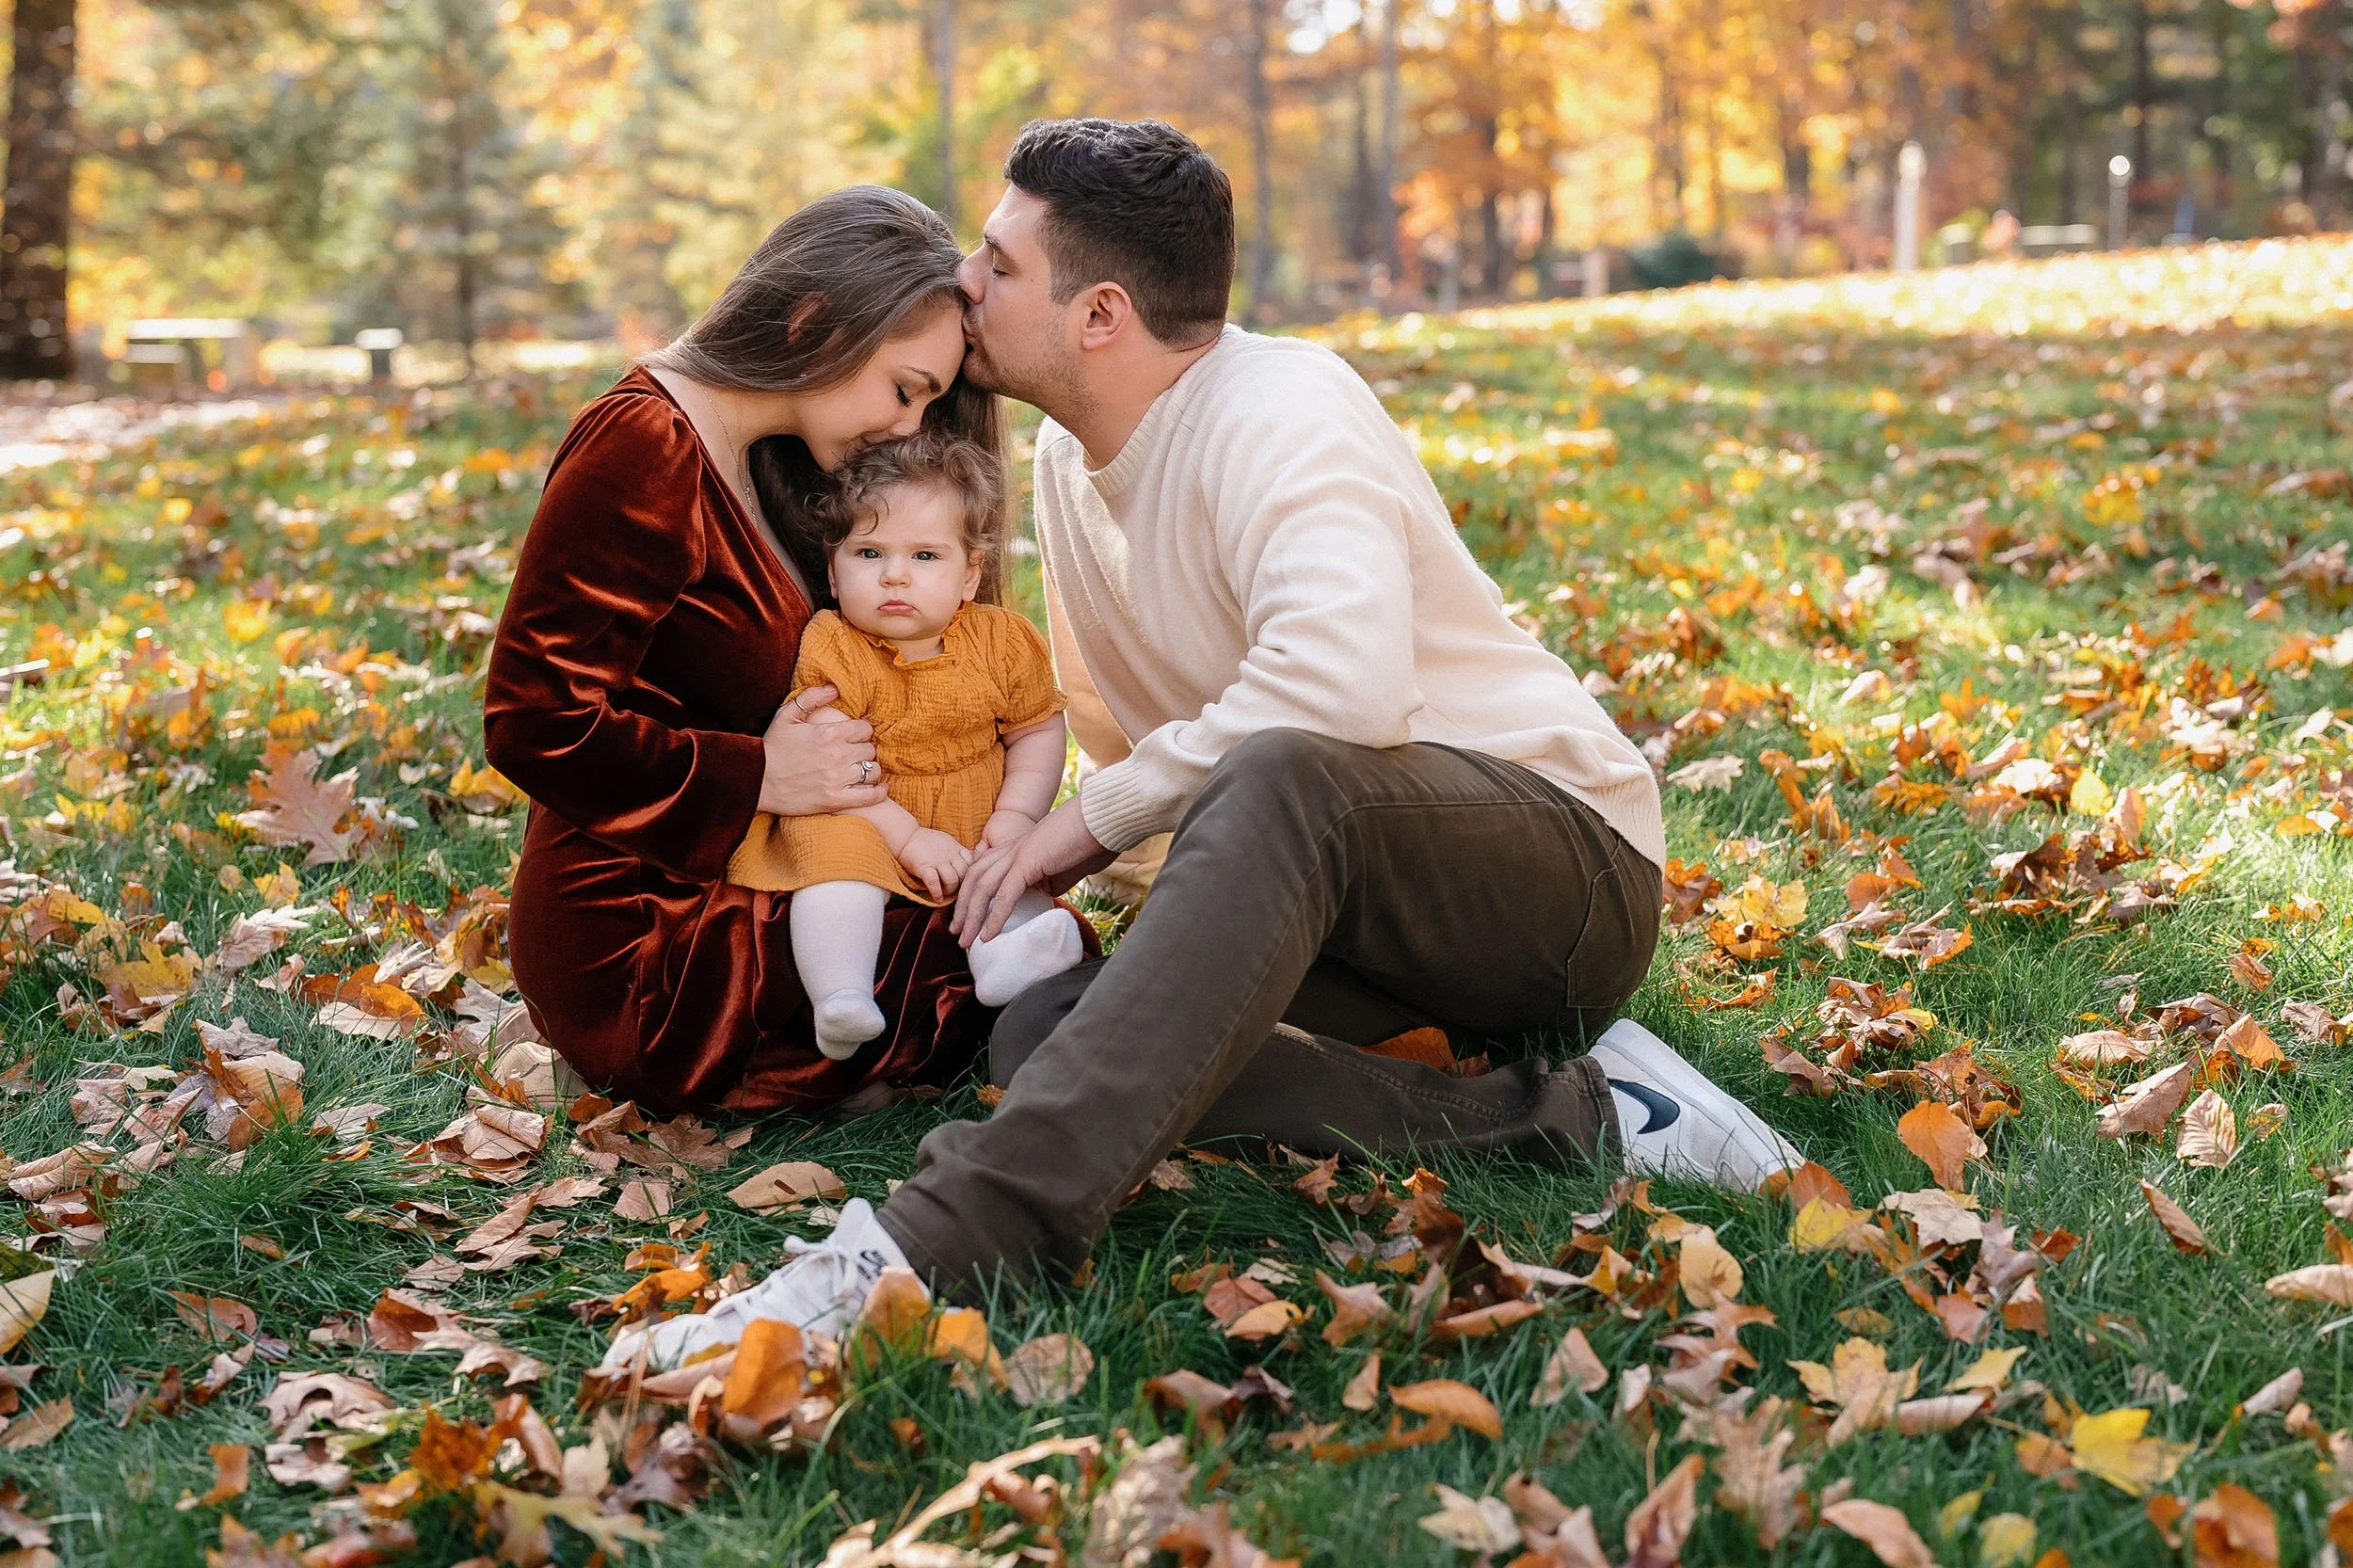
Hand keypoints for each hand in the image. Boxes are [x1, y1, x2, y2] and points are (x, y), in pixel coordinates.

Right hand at [757, 686, 887, 815]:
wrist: (756, 781)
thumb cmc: (771, 747)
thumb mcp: (786, 715)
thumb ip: (811, 697)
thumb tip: (835, 688)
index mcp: (829, 732)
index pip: (864, 728)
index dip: (860, 732)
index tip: (853, 737)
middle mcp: (837, 755)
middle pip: (870, 749)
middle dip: (864, 750)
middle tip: (854, 754)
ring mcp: (838, 779)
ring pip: (873, 770)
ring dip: (870, 769)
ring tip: (861, 770)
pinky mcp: (836, 800)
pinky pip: (871, 796)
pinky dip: (879, 792)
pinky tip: (880, 788)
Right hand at [897, 828, 972, 901]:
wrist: (905, 836)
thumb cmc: (926, 841)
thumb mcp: (948, 842)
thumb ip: (959, 852)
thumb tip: (973, 860)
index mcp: (955, 848)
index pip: (972, 862)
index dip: (970, 873)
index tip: (964, 879)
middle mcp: (949, 854)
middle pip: (964, 873)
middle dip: (961, 884)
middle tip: (955, 889)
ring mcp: (936, 860)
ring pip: (952, 879)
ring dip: (950, 890)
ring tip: (945, 893)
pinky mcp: (924, 867)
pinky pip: (934, 883)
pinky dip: (937, 893)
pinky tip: (938, 899)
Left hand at [952, 797, 1114, 944]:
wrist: (1103, 820)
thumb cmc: (1092, 840)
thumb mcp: (1067, 867)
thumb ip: (1053, 879)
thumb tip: (1047, 891)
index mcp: (1019, 848)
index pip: (984, 871)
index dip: (971, 894)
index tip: (968, 916)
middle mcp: (1012, 849)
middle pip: (975, 879)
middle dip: (963, 908)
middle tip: (957, 933)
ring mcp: (1018, 854)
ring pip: (983, 888)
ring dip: (972, 917)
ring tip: (966, 941)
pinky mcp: (1029, 862)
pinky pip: (1005, 894)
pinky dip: (994, 916)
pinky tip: (988, 935)